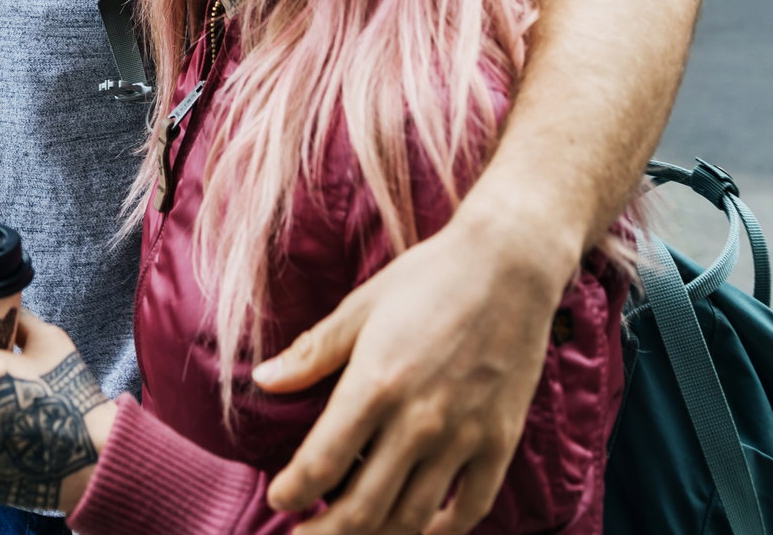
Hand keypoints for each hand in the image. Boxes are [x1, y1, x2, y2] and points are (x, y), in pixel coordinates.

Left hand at [253, 211, 570, 534]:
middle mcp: (418, 421)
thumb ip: (312, 353)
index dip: (292, 492)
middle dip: (326, 533)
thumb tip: (263, 383)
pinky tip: (417, 531)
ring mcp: (464, 437)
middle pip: (363, 506)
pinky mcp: (500, 442)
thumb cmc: (427, 279)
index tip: (279, 499)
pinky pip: (470, 508)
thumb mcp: (360, 308)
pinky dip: (440, 531)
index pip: (320, 463)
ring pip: (412, 517)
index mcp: (374, 384)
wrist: (510, 265)